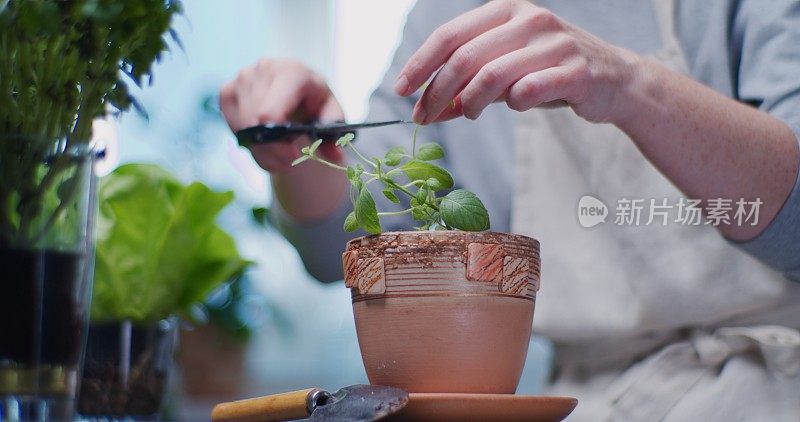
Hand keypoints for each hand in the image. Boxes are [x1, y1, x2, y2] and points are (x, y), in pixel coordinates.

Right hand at [219, 59, 343, 171]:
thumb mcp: (332, 119)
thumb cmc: (316, 105)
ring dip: (261, 149)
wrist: (298, 93)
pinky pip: (233, 127)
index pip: (269, 114)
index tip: (290, 155)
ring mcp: (243, 78)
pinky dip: (248, 141)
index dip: (276, 141)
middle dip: (271, 149)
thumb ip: (334, 137)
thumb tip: (335, 155)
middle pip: (255, 125)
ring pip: (244, 129)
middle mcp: (264, 69)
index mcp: (292, 72)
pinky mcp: (228, 90)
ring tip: (279, 148)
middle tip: (287, 159)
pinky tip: (264, 138)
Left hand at [394, 0, 638, 123]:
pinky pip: (527, 92)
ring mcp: (554, 43)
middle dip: (436, 91)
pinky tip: (515, 105)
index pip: (450, 35)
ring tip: (467, 114)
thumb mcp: (504, 74)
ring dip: (469, 103)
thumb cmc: (550, 73)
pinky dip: (512, 104)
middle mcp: (529, 19)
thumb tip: (428, 110)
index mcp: (506, 10)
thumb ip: (467, 87)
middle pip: (464, 57)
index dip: (420, 64)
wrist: (614, 80)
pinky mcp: (575, 71)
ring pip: (491, 76)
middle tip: (423, 117)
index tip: (400, 90)